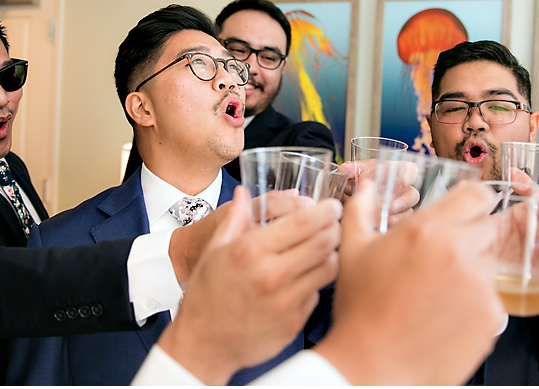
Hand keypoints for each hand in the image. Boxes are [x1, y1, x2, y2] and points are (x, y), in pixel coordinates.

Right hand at [158, 186, 341, 384]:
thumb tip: (242, 194)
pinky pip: (317, 293)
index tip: (331, 205)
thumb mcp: (214, 252)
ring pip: (329, 268)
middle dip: (335, 228)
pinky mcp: (294, 322)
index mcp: (251, 250)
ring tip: (321, 249)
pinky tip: (305, 277)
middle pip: (324, 242)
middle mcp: (272, 275)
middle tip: (333, 224)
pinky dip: (316, 281)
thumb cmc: (206, 295)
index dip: (325, 210)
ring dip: (330, 254)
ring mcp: (285, 301)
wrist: (203, 345)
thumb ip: (234, 220)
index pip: (304, 222)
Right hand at [313, 179, 502, 384]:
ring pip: (490, 264)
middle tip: (443, 256)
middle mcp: (460, 252)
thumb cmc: (361, 309)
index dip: (473, 200)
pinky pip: (492, 298)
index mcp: (428, 229)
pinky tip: (445, 313)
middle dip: (470, 236)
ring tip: (438, 290)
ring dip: (473, 269)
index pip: (479, 195)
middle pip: (488, 228)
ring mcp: (480, 286)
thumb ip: (360, 209)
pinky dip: (475, 302)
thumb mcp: (352, 250)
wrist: (372, 366)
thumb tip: (365, 187)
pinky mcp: (490, 317)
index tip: (465, 210)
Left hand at [337, 160, 420, 226]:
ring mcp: (401, 205)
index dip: (410, 175)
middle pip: (412, 194)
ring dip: (399, 216)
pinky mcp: (396, 218)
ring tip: (386, 220)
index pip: (411, 170)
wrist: (355, 191)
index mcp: (396, 171)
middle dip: (404, 202)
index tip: (404, 182)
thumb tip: (345, 168)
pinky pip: (400, 223)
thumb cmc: (363, 176)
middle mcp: (402, 189)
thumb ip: (352, 168)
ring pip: (408, 211)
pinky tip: (383, 228)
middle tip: (391, 207)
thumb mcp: (357, 170)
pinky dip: (392, 226)